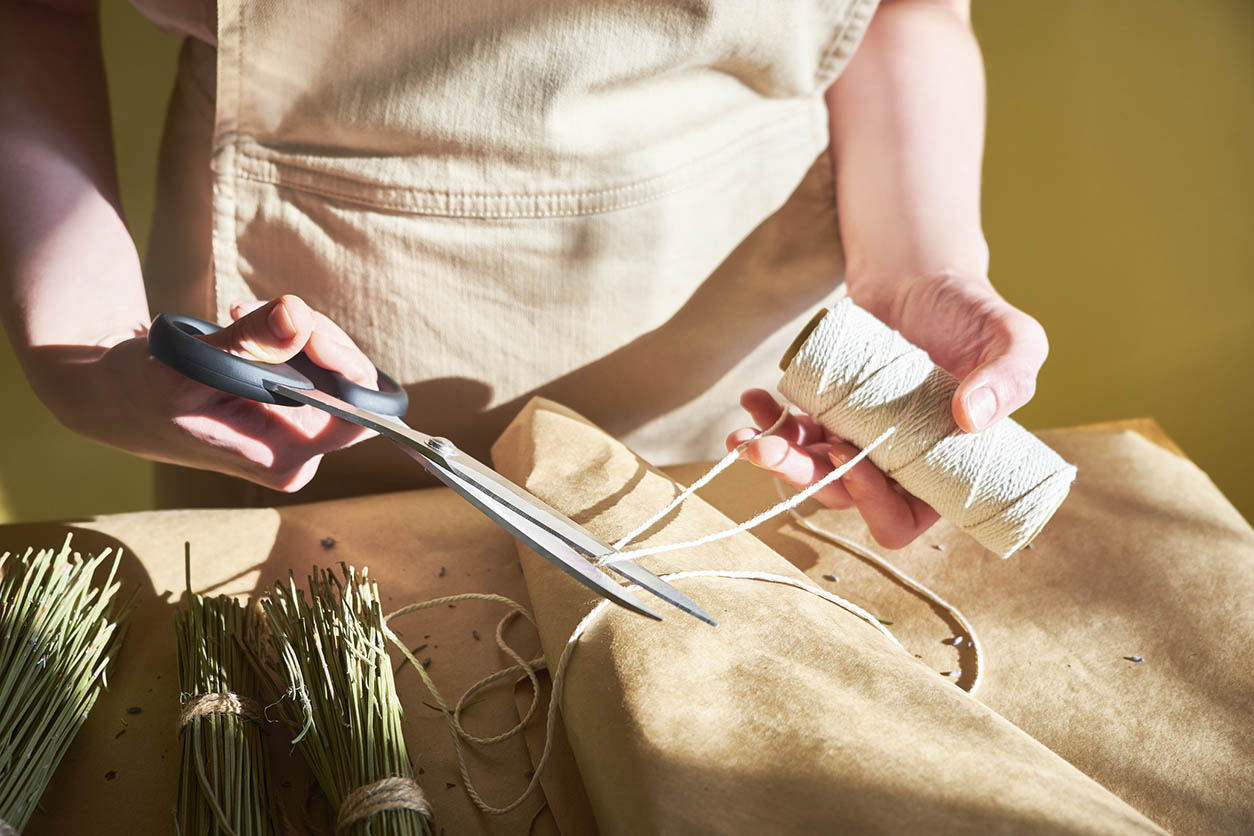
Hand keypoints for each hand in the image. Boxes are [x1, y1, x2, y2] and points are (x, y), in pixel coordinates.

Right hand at [37, 295, 379, 491]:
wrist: (116, 403)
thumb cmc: (142, 392)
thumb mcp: (188, 364)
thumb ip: (248, 342)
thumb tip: (298, 316)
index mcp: (282, 455)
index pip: (359, 414)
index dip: (346, 364)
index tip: (306, 327)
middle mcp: (297, 450)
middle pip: (350, 385)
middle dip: (313, 336)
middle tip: (264, 311)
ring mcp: (294, 431)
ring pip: (331, 368)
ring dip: (294, 331)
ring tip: (240, 318)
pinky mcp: (287, 409)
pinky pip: (311, 363)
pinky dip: (284, 336)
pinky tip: (243, 325)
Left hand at [728, 272, 1047, 547]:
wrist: (926, 278)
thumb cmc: (975, 315)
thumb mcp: (1014, 339)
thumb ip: (1011, 376)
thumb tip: (972, 418)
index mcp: (941, 471)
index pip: (902, 520)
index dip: (874, 507)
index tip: (855, 462)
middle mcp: (895, 466)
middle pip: (844, 496)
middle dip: (803, 479)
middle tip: (772, 450)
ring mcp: (858, 440)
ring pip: (810, 470)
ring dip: (775, 459)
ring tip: (744, 436)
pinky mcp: (829, 412)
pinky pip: (793, 433)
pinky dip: (766, 421)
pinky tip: (753, 399)